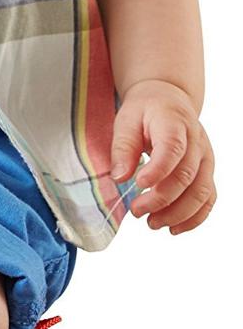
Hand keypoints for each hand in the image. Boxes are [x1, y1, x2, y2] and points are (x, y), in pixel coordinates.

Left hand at [111, 78, 215, 234]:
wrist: (168, 101)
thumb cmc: (145, 111)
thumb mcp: (126, 119)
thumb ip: (123, 147)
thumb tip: (120, 178)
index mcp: (174, 123)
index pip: (172, 149)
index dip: (158, 171)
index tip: (138, 184)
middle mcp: (196, 142)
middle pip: (186, 176)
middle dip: (161, 199)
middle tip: (137, 211)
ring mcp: (206, 158)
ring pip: (201, 192)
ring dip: (178, 214)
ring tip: (152, 223)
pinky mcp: (207, 172)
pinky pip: (208, 199)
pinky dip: (194, 217)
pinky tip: (174, 228)